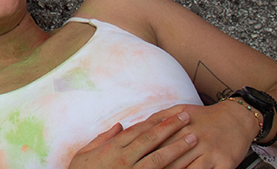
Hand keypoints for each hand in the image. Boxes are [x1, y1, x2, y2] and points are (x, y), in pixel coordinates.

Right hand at [68, 112, 196, 168]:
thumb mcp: (83, 154)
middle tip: (187, 118)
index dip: (156, 121)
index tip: (171, 113)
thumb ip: (102, 138)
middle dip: (171, 127)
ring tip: (193, 138)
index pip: (138, 130)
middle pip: (151, 140)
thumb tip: (119, 125)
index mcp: (112, 148)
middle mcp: (123, 159)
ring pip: (159, 159)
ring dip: (177, 147)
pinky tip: (186, 166)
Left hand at [139, 102, 259, 168]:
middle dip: (159, 168)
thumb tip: (137, 126)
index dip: (147, 156)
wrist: (238, 117)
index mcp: (182, 128)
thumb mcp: (182, 109)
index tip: (137, 163)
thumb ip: (160, 117)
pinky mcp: (225, 163)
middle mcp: (196, 140)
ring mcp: (211, 153)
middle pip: (173, 160)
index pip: (160, 144)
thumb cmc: (205, 116)